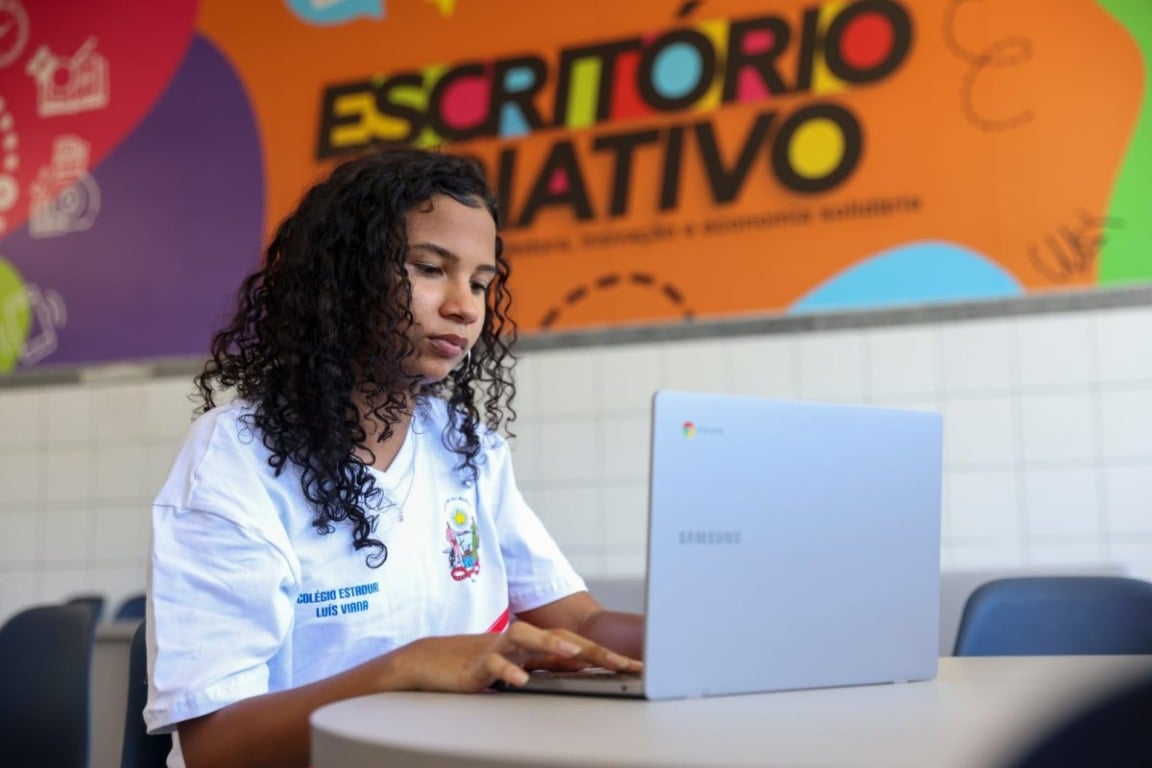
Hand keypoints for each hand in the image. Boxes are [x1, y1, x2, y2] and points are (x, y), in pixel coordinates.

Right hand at [389, 621, 642, 691]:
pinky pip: (493, 665)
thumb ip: (548, 666)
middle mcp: (520, 643)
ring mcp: (497, 650)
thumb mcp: (518, 667)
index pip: (576, 647)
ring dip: (551, 645)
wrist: (427, 661)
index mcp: (533, 647)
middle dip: (594, 650)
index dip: (606, 655)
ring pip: (527, 638)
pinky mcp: (475, 664)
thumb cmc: (476, 665)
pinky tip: (521, 681)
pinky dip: (507, 672)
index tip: (635, 667)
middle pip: (561, 639)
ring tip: (574, 657)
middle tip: (623, 663)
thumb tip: (584, 668)